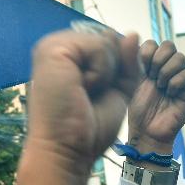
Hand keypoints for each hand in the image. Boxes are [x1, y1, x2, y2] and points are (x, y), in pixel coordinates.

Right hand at [26, 28, 140, 174]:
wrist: (67, 150)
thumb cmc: (88, 128)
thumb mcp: (117, 91)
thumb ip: (126, 63)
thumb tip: (132, 34)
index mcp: (67, 56)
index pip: (106, 44)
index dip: (114, 71)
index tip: (94, 97)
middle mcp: (57, 47)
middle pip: (108, 41)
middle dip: (111, 72)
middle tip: (87, 97)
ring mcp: (52, 45)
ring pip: (105, 43)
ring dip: (105, 74)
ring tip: (82, 94)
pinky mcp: (54, 49)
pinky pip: (99, 47)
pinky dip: (100, 73)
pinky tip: (81, 89)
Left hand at [126, 40, 184, 155]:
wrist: (146, 132)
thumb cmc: (136, 109)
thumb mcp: (129, 81)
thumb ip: (129, 58)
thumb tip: (131, 33)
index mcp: (152, 64)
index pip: (155, 43)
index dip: (147, 51)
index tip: (141, 67)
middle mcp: (167, 68)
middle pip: (169, 45)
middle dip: (158, 59)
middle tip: (151, 76)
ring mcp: (179, 79)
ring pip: (180, 58)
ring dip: (166, 71)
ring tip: (159, 86)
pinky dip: (175, 83)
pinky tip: (168, 94)